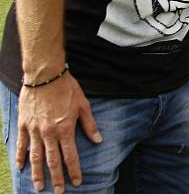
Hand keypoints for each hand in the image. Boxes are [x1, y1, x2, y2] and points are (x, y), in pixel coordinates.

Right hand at [16, 72, 101, 192]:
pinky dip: (21, 158)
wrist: (45, 75)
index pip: (71, 156)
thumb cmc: (67, 88)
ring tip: (39, 187)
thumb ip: (89, 125)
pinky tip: (20, 168)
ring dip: (38, 174)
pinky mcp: (24, 125)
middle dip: (57, 178)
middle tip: (59, 192)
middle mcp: (49, 133)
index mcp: (65, 129)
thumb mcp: (83, 105)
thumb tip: (98, 140)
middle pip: (53, 161)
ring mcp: (34, 130)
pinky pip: (21, 145)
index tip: (77, 182)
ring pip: (36, 157)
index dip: (74, 171)